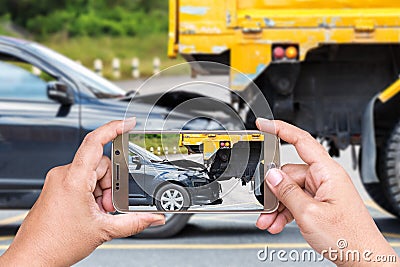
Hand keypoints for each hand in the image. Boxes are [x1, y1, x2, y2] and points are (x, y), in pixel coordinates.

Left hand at [0, 118, 164, 265]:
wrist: (33, 258)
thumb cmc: (56, 244)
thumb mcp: (103, 230)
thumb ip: (134, 222)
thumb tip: (154, 218)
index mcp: (73, 179)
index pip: (95, 141)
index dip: (114, 128)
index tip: (129, 123)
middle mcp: (63, 174)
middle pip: (100, 164)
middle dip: (111, 184)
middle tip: (109, 206)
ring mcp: (59, 180)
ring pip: (92, 174)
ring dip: (102, 191)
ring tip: (98, 212)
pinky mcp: (57, 187)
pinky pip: (82, 180)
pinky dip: (92, 193)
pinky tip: (92, 210)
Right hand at [256, 118, 398, 264]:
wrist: (362, 259)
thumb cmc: (348, 237)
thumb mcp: (308, 213)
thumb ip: (286, 192)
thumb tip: (271, 175)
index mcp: (327, 172)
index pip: (302, 141)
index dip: (281, 129)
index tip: (264, 125)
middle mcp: (325, 178)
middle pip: (289, 174)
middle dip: (274, 192)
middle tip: (264, 207)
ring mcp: (322, 191)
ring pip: (290, 191)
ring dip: (278, 206)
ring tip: (269, 221)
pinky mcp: (320, 203)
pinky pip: (296, 201)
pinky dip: (285, 212)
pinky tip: (277, 223)